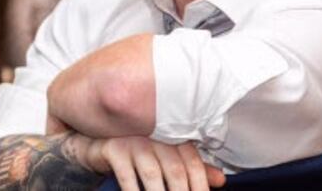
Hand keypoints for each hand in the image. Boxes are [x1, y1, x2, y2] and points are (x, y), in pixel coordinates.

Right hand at [85, 137, 225, 190]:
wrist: (100, 144)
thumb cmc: (140, 154)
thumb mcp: (167, 160)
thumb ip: (193, 170)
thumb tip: (221, 180)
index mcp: (173, 137)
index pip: (193, 163)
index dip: (200, 186)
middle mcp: (156, 136)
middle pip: (175, 171)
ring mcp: (134, 141)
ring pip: (152, 175)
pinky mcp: (114, 149)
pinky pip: (126, 176)